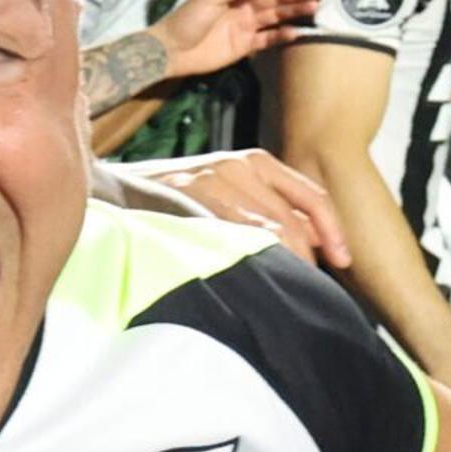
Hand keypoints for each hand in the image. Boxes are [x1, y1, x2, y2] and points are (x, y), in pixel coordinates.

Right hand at [127, 150, 350, 269]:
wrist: (109, 189)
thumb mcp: (222, 188)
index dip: (333, 231)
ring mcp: (214, 184)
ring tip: (280, 291)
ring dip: (282, 265)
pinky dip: (253, 262)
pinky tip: (250, 279)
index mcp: (253, 161)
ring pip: (271, 234)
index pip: (311, 197)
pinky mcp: (193, 203)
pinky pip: (238, 239)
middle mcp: (238, 167)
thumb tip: (310, 240)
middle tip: (305, 288)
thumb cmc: (168, 197)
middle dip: (306, 258)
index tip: (342, 260)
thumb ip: (261, 205)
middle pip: (294, 222)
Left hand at [152, 0, 320, 81]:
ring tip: (314, 5)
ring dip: (295, 10)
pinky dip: (283, 35)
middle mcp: (243, 6)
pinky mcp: (245, 46)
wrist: (170, 51)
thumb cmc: (187, 19)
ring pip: (276, 15)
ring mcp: (245, 26)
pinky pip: (269, 39)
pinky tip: (297, 31)